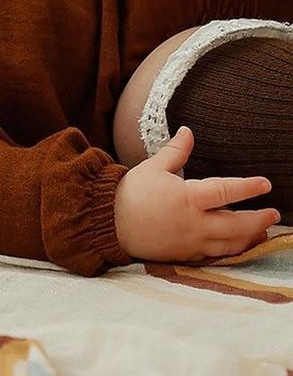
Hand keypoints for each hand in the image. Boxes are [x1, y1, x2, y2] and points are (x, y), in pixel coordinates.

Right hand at [114, 127, 280, 261]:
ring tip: (262, 230)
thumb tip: (188, 131)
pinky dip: (232, 249)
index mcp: (187, 198)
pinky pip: (216, 254)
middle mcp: (194, 222)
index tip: (265, 184)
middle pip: (236, 224)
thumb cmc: (131, 192)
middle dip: (258, 219)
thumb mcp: (153, 167)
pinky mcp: (187, 254)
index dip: (247, 187)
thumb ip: (175, 151)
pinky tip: (239, 243)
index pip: (225, 191)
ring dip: (250, 237)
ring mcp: (192, 241)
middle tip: (274, 213)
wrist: (110, 222)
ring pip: (230, 243)